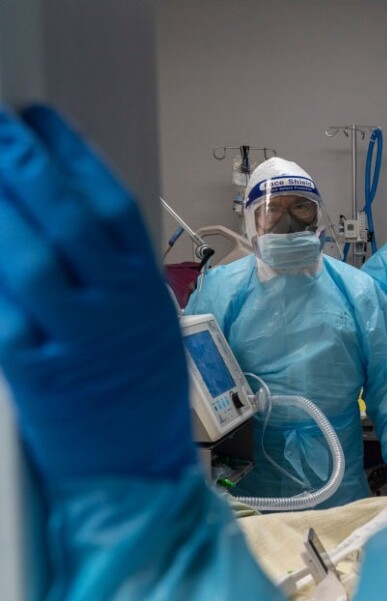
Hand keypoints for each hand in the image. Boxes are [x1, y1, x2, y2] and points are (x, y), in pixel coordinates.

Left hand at [0, 105, 195, 481]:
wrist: (135, 468)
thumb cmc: (138, 390)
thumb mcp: (144, 318)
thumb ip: (108, 267)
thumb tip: (60, 209)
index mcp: (143, 290)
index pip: (114, 207)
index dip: (77, 155)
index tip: (43, 119)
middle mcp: (116, 310)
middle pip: (73, 223)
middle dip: (30, 164)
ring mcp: (78, 343)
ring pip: (33, 265)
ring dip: (1, 212)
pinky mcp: (38, 378)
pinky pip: (2, 319)